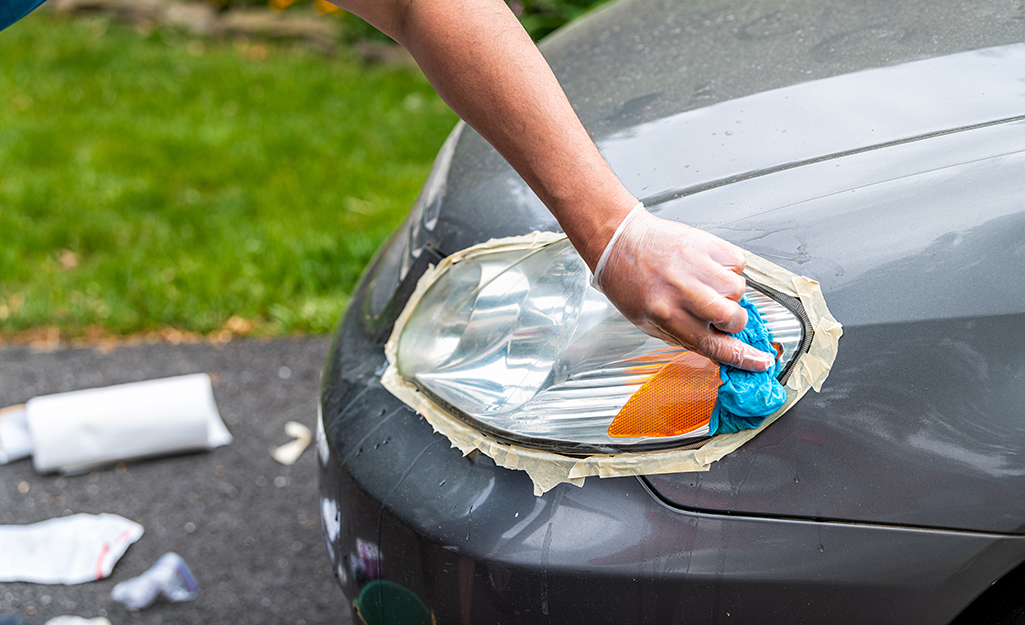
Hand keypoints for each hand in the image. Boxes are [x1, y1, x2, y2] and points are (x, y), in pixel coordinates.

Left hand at [592, 204, 774, 371]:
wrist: (619, 241)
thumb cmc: (629, 282)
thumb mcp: (648, 322)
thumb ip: (685, 337)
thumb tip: (719, 350)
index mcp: (665, 315)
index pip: (714, 345)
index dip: (743, 357)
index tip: (760, 361)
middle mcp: (683, 291)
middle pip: (734, 318)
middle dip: (733, 322)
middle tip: (718, 315)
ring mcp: (696, 265)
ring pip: (740, 290)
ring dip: (729, 293)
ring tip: (704, 284)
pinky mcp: (707, 243)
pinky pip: (738, 263)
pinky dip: (729, 268)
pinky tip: (707, 267)